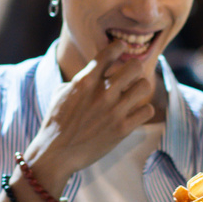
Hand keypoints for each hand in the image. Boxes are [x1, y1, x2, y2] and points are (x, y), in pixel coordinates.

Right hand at [21, 39, 154, 185]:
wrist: (56, 153)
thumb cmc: (56, 122)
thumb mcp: (61, 93)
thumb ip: (79, 80)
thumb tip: (92, 72)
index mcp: (85, 80)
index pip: (110, 52)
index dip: (118, 47)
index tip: (121, 50)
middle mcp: (102, 92)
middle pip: (135, 66)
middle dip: (134, 69)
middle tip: (130, 77)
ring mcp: (114, 111)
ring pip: (144, 86)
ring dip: (140, 89)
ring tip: (134, 94)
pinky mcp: (122, 129)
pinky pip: (147, 110)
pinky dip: (143, 111)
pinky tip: (135, 113)